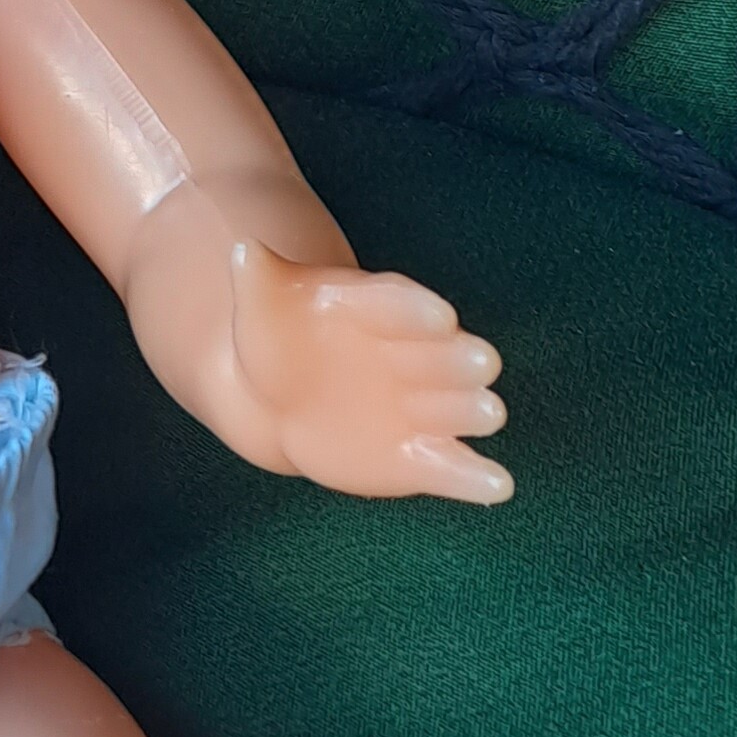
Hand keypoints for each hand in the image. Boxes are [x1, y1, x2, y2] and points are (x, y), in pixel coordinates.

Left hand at [229, 243, 510, 503]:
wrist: (282, 397)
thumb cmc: (279, 339)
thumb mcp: (264, 307)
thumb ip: (259, 280)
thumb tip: (239, 250)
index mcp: (383, 310)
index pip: (403, 305)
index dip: (418, 312)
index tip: (439, 315)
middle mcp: (417, 355)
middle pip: (444, 355)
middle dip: (460, 360)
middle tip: (482, 364)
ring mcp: (425, 407)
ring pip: (458, 407)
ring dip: (473, 411)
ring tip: (490, 415)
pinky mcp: (424, 457)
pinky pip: (454, 466)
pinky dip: (475, 477)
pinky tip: (497, 486)